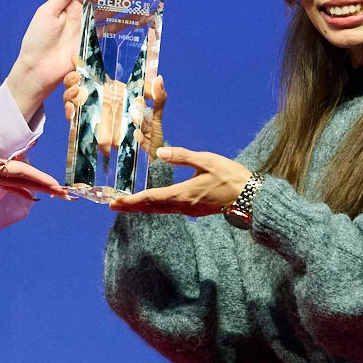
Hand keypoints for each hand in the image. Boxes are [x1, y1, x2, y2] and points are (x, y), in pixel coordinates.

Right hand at [0, 135, 66, 198]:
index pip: (19, 173)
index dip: (39, 178)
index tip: (58, 186)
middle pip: (23, 182)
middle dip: (46, 188)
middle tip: (68, 196)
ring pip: (17, 183)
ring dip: (37, 188)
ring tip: (56, 193)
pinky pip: (6, 183)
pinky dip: (21, 187)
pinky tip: (28, 193)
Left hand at [5, 0, 145, 114]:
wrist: (38, 69)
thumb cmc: (37, 40)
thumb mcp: (47, 13)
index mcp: (70, 2)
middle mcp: (83, 12)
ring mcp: (91, 26)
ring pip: (114, 7)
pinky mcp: (96, 42)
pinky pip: (115, 29)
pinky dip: (128, 21)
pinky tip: (141, 14)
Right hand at [62, 71, 165, 156]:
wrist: (146, 154)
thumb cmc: (150, 131)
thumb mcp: (156, 111)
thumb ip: (158, 96)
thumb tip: (159, 79)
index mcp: (112, 90)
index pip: (91, 74)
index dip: (80, 65)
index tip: (75, 60)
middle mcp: (99, 100)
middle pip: (76, 85)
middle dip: (70, 80)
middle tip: (76, 80)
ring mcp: (92, 114)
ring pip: (71, 100)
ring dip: (68, 95)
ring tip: (75, 93)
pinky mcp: (89, 129)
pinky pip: (74, 120)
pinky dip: (70, 113)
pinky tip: (72, 111)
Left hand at [109, 144, 251, 216]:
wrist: (250, 197)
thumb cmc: (230, 177)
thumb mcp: (206, 161)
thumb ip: (182, 156)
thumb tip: (160, 151)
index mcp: (182, 194)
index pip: (151, 198)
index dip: (131, 201)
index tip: (115, 202)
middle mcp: (182, 206)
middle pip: (151, 208)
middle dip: (131, 207)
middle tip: (112, 206)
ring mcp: (189, 210)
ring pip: (160, 210)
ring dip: (142, 207)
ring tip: (126, 205)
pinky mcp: (195, 210)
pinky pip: (170, 210)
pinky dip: (155, 206)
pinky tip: (152, 203)